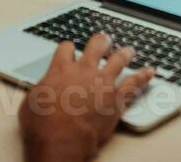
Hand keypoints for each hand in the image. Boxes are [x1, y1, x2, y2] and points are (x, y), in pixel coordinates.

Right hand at [19, 33, 153, 161]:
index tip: (70, 50)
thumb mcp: (30, 102)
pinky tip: (150, 72)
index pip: (66, 47)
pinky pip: (134, 83)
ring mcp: (102, 82)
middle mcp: (84, 70)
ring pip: (118, 60)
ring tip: (129, 50)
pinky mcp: (116, 98)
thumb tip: (41, 87)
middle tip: (105, 39)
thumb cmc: (42, 126)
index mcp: (60, 69)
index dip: (68, 47)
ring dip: (125, 53)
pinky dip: (143, 76)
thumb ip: (40, 88)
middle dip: (101, 41)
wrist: (61, 141)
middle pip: (96, 46)